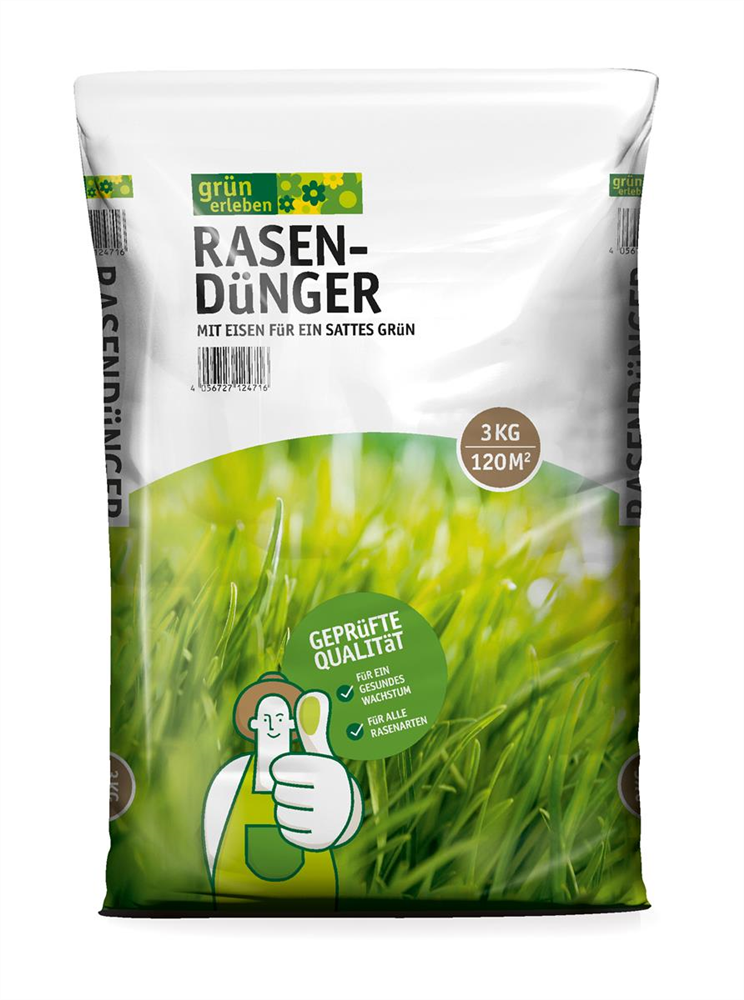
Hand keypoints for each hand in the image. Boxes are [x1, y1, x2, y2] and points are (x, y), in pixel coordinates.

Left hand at [270, 691, 362, 850]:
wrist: (349, 816)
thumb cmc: (328, 779)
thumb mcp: (323, 753)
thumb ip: (314, 727)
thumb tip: (312, 695)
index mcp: (325, 766)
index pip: (281, 767)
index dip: (282, 770)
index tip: (293, 771)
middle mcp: (327, 790)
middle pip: (279, 791)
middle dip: (285, 791)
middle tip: (298, 790)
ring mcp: (324, 815)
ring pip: (281, 811)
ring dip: (286, 809)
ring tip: (301, 805)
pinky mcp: (319, 837)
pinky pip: (287, 830)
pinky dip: (291, 827)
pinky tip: (303, 820)